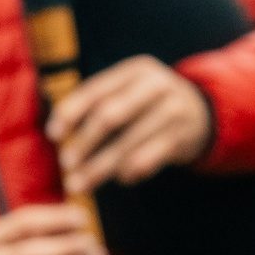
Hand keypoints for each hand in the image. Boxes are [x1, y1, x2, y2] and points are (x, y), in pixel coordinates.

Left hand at [46, 55, 214, 194]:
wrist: (200, 113)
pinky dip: (131, 171)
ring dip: (101, 167)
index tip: (53, 134)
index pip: (97, 90)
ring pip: (128, 143)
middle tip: (66, 163)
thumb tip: (54, 129)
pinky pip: (149, 159)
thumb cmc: (146, 105)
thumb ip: (96, 103)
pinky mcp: (182, 136)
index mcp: (135, 71)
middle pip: (111, 116)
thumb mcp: (127, 91)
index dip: (71, 112)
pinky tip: (120, 179)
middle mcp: (156, 86)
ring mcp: (172, 110)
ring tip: (80, 183)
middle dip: (85, 142)